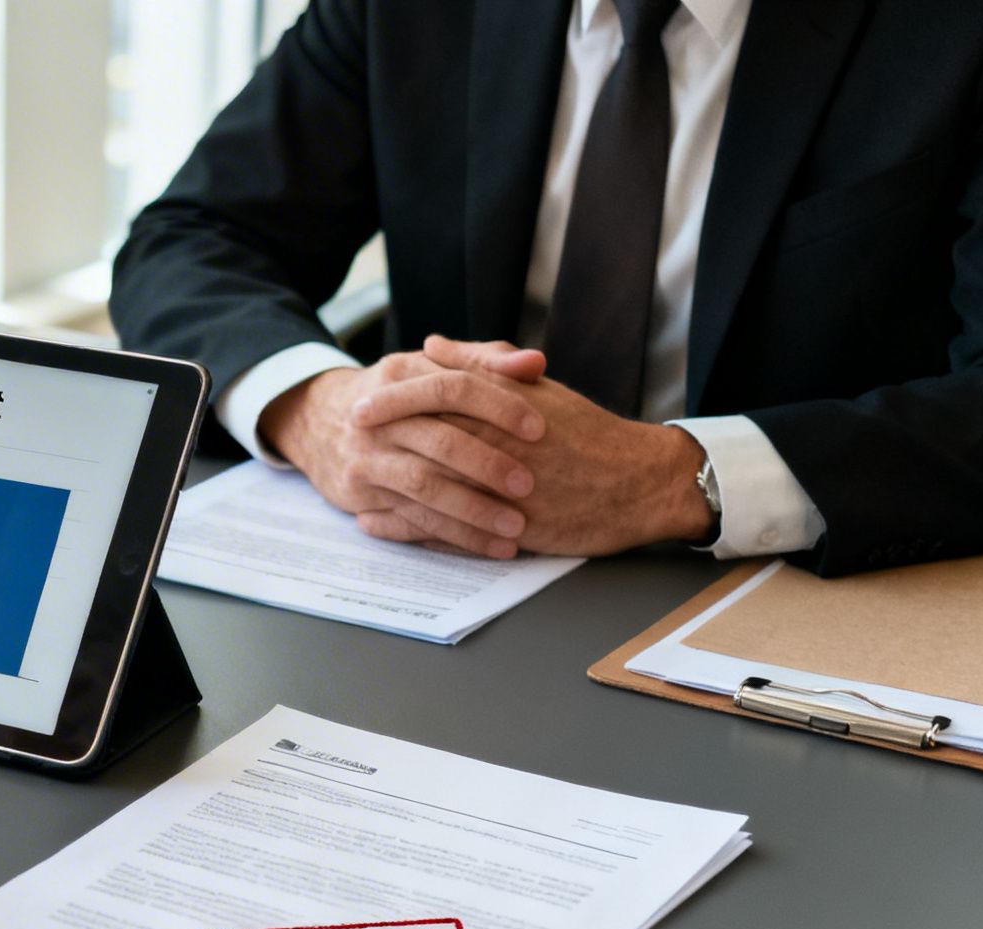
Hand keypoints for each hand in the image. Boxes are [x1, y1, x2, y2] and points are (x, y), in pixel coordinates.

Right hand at [259, 341, 548, 557]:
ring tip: (515, 528)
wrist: (316, 420)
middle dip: (487, 465)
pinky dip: (450, 535)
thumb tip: (536, 364)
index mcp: (403, 375)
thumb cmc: (396, 396)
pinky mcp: (357, 491)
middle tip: (529, 485)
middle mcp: (380, 416)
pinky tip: (487, 545)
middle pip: (439, 440)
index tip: (539, 429)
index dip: (499, 406)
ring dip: (472, 511)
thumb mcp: (428, 368)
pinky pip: (408, 519)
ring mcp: (366, 456)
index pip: (455, 386)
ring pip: (423, 486)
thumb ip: (486, 361)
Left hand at [352, 336, 713, 554]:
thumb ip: (483, 366)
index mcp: (506, 406)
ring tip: (349, 483)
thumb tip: (434, 345)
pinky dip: (406, 528)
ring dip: (385, 485)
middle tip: (346, 436)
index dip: (395, 397)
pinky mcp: (508, 526)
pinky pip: (445, 529)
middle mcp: (500, 443)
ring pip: (430, 485)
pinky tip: (376, 523)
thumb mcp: (538, 391)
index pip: (439, 392)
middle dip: (382, 437)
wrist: (637, 484)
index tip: (361, 399)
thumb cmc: (587, 434)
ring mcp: (503, 487)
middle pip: (426, 436)